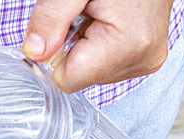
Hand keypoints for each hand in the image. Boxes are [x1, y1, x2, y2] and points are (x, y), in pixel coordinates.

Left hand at [22, 0, 172, 92]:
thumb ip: (50, 18)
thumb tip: (34, 52)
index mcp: (128, 44)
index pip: (67, 80)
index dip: (56, 52)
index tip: (64, 24)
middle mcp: (143, 59)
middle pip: (80, 78)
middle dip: (74, 46)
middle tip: (88, 13)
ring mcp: (148, 61)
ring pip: (93, 73)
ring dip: (88, 45)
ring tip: (102, 13)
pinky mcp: (148, 59)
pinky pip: (108, 66)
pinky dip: (102, 46)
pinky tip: (111, 22)